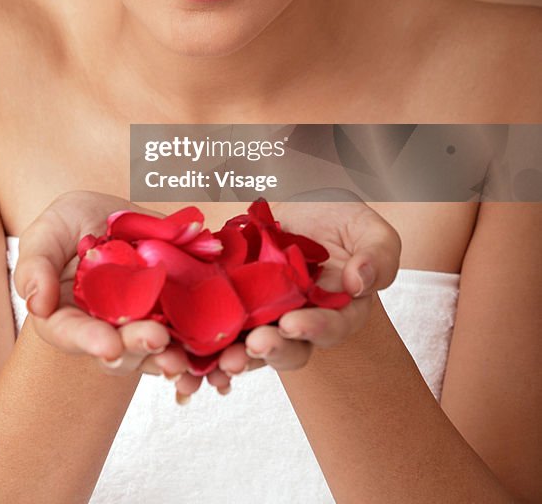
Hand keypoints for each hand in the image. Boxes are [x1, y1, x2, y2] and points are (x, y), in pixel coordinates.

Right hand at [13, 191, 230, 398]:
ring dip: (171, 354)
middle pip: (120, 347)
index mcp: (67, 318)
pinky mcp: (175, 310)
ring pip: (156, 349)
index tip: (108, 346)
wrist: (114, 215)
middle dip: (138, 345)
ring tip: (185, 354)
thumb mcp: (47, 233)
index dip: (90, 342)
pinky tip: (215, 345)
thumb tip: (36, 304)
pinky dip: (200, 342)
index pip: (73, 334)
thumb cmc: (70, 224)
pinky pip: (189, 332)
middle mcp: (106, 329)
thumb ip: (36, 266)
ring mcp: (143, 323)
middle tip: (155, 338)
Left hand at [216, 198, 401, 377]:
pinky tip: (192, 353)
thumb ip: (377, 258)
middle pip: (288, 349)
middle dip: (271, 350)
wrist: (306, 210)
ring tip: (223, 359)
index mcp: (339, 312)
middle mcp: (301, 322)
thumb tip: (358, 281)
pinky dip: (207, 344)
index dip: (312, 329)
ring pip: (251, 346)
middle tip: (255, 343)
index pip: (329, 328)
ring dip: (236, 357)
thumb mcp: (372, 233)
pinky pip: (220, 327)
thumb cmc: (345, 224)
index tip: (294, 324)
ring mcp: (267, 316)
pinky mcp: (237, 302)